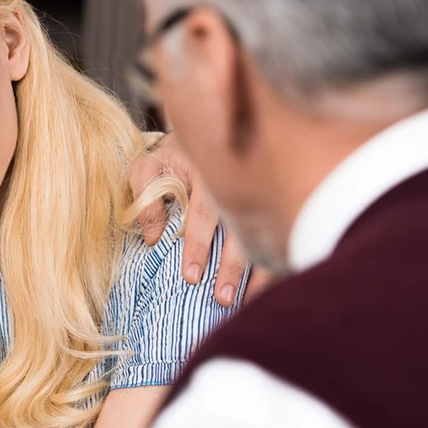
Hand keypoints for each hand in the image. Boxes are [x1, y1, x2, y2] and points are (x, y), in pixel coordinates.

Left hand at [129, 133, 272, 305]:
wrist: (209, 125)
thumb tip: (154, 239)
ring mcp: (261, 192)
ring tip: (247, 301)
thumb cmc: (173, 157)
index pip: (203, 213)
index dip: (197, 245)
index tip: (190, 276)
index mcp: (206, 172)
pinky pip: (281, 235)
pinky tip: (273, 287)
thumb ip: (146, 201)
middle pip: (239, 229)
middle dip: (232, 267)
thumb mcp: (149, 168)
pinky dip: (278, 262)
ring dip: (260, 271)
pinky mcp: (274, 202)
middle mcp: (238, 183)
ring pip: (265, 234)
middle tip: (222, 298)